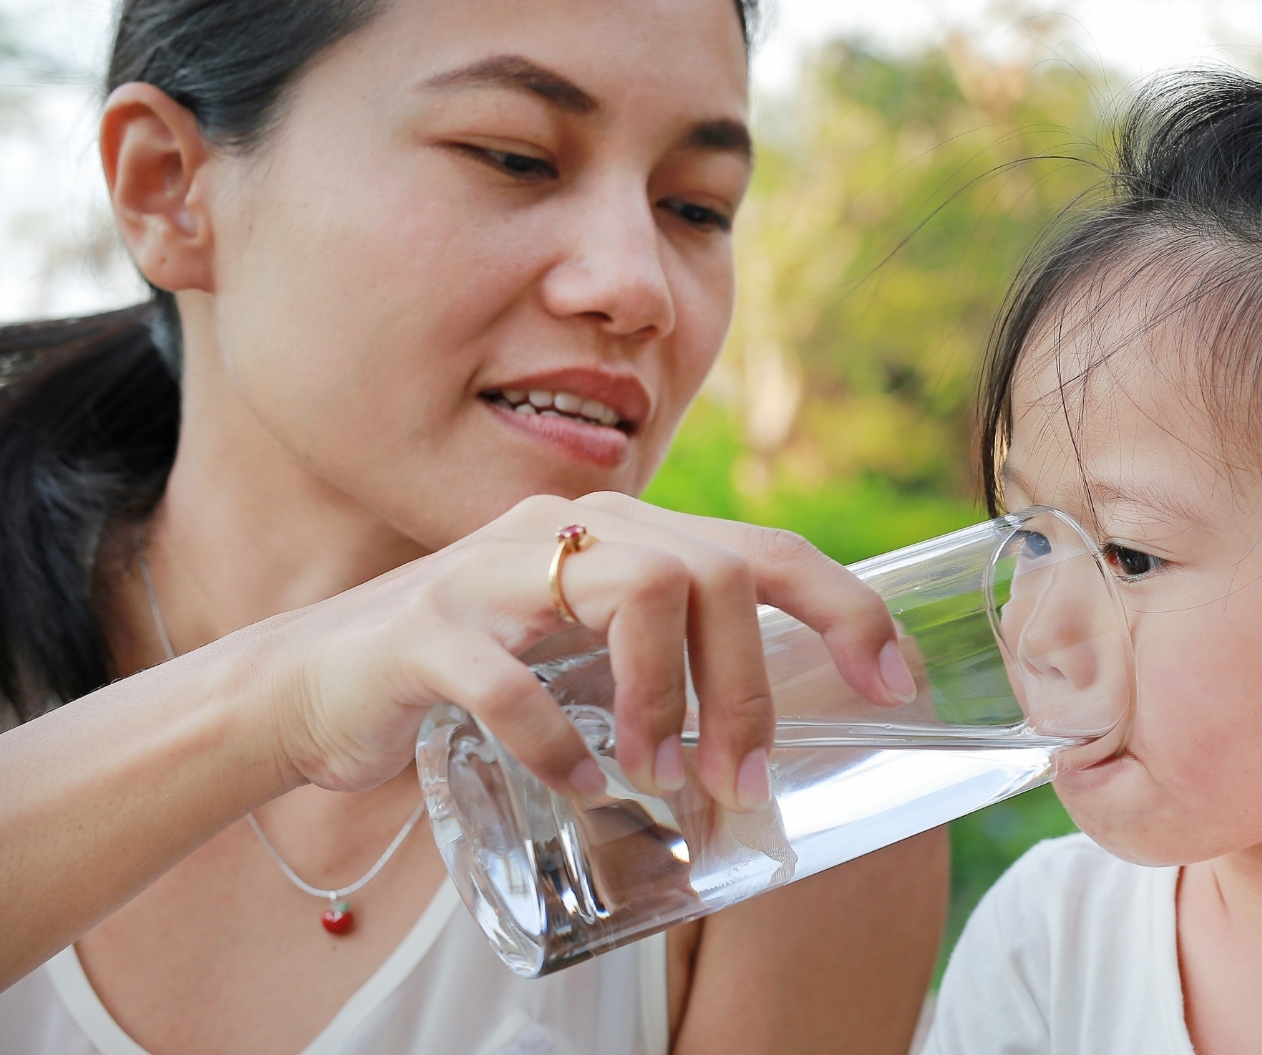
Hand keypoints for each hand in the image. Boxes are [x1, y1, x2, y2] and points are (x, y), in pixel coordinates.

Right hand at [252, 493, 914, 810]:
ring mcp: (491, 572)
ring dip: (666, 699)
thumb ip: (667, 662)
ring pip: (633, 590)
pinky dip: (560, 746)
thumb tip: (769, 743)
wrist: (311, 685)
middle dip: (747, 684)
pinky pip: (512, 683)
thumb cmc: (474, 675)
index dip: (844, 607)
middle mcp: (568, 531)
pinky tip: (583, 787)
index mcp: (622, 534)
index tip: (893, 682)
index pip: (762, 548)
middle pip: (709, 571)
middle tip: (742, 780)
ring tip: (662, 776)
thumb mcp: (586, 652)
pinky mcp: (424, 632)